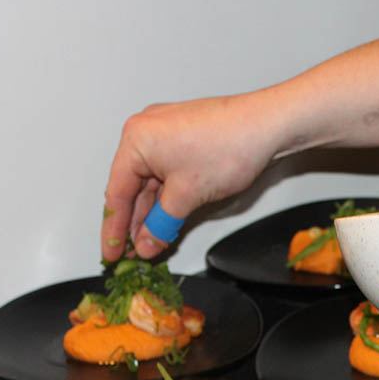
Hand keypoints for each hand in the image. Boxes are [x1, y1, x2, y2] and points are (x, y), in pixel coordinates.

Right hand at [101, 93, 281, 261]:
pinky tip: (166, 220)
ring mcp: (165, 133)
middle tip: (129, 253)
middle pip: (131, 187)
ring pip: (150, 182)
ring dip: (151, 213)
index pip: (116, 193)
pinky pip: (166, 173)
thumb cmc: (229, 146)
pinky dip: (166, 198)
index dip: (113, 229)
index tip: (110, 253)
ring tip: (149, 243)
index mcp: (136, 140)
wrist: (267, 125)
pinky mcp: (184, 138)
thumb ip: (161, 223)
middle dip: (133, 223)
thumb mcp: (187, 195)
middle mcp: (145, 132)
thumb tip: (146, 243)